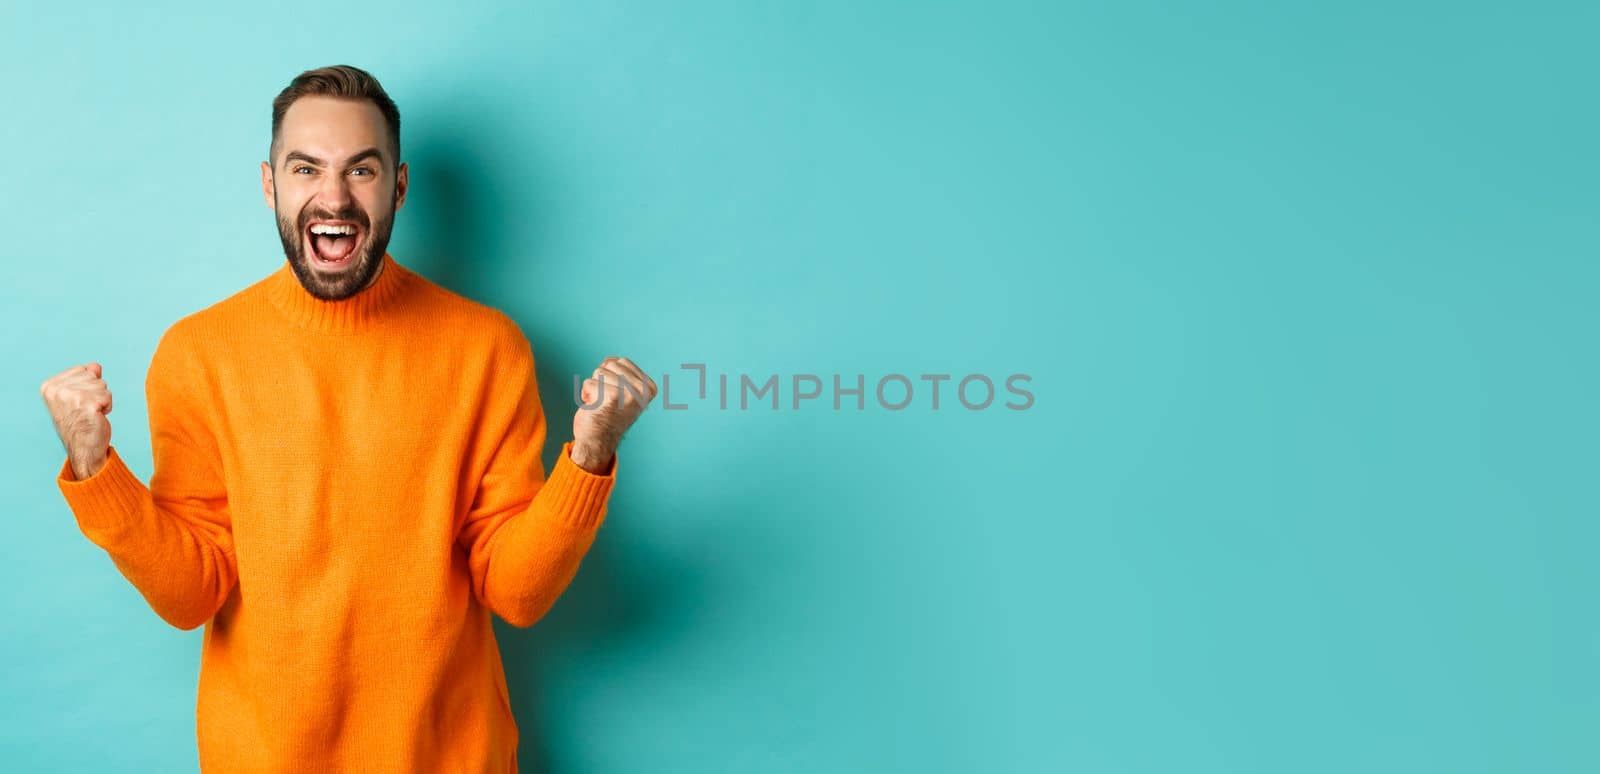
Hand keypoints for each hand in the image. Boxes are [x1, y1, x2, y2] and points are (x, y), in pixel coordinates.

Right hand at [41, 362, 114, 479]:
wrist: (83, 449)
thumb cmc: (81, 422)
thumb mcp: (78, 396)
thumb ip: (85, 378)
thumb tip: (95, 366)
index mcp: (49, 386)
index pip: (83, 369)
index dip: (88, 385)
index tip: (80, 402)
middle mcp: (56, 389)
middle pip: (93, 375)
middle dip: (97, 392)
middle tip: (86, 409)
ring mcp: (71, 396)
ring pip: (102, 385)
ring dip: (102, 400)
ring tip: (91, 413)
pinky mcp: (86, 403)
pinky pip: (108, 396)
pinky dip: (107, 407)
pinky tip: (97, 417)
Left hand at [571, 356, 655, 472]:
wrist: (598, 442)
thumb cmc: (606, 414)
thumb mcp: (621, 390)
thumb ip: (620, 373)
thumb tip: (611, 359)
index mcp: (649, 387)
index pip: (622, 361)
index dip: (611, 375)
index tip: (615, 394)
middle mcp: (643, 391)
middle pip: (611, 364)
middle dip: (601, 380)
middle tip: (606, 399)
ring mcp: (629, 394)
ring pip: (599, 372)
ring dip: (594, 388)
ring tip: (600, 403)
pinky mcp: (612, 397)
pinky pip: (589, 382)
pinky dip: (586, 394)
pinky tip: (594, 407)